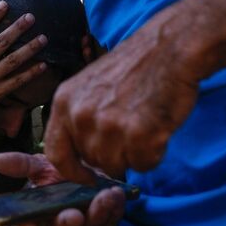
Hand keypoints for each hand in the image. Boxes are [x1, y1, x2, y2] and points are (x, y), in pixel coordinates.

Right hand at [0, 152, 124, 225]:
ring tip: (104, 196)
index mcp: (41, 210)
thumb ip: (22, 165)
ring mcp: (85, 223)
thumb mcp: (42, 164)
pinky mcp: (107, 219)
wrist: (94, 165)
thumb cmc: (64, 169)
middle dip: (66, 224)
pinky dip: (114, 208)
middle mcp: (61, 220)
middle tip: (73, 215)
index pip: (29, 223)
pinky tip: (116, 194)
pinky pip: (111, 219)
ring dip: (96, 213)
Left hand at [44, 22, 200, 178]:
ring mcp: (108, 126)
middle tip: (131, 131)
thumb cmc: (134, 67)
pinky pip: (143, 164)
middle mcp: (81, 116)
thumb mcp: (90, 85)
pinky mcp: (138, 135)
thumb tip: (82, 155)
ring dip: (134, 154)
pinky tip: (158, 129)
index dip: (72, 171)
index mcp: (64, 102)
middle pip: (92, 161)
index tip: (87, 176)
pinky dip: (154, 154)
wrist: (169, 48)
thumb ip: (79, 117)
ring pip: (117, 166)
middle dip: (112, 155)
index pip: (56, 153)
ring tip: (145, 126)